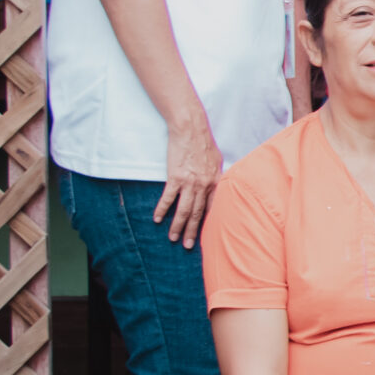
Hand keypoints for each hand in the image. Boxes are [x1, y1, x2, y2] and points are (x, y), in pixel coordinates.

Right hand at [155, 115, 224, 248]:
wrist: (190, 129)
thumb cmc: (204, 142)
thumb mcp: (217, 161)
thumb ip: (216, 176)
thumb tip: (215, 186)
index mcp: (216, 182)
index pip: (213, 208)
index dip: (208, 223)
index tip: (206, 235)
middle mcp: (204, 185)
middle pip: (198, 214)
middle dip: (192, 231)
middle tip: (188, 245)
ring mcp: (190, 182)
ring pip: (184, 210)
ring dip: (177, 226)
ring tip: (172, 238)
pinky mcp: (175, 176)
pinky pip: (168, 197)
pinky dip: (162, 209)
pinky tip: (157, 219)